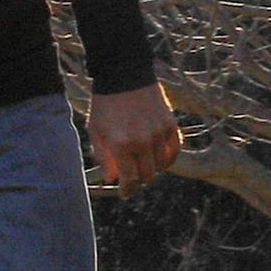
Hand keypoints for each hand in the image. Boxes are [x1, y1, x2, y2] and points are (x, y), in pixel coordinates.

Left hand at [87, 82, 180, 198]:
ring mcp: (159, 134)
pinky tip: (159, 159)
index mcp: (121, 144)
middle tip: (132, 179)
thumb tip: (113, 179)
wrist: (124, 76)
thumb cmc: (105, 105)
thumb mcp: (96, 131)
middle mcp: (142, 142)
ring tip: (142, 166)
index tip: (125, 194)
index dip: (127, 189)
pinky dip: (168, 158)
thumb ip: (104, 157)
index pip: (129, 178)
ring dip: (152, 170)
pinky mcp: (170, 125)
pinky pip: (174, 151)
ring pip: (161, 165)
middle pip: (146, 175)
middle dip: (138, 180)